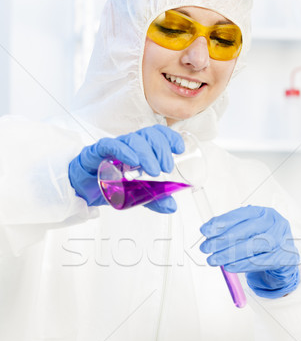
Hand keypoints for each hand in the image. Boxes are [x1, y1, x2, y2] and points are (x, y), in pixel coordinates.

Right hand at [68, 124, 184, 210]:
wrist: (81, 190)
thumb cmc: (108, 184)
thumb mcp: (136, 194)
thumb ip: (154, 199)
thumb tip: (171, 206)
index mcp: (139, 149)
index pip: (156, 134)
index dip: (169, 137)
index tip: (179, 148)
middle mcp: (127, 145)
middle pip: (147, 135)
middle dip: (161, 148)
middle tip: (167, 167)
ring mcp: (113, 148)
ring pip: (132, 140)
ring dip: (147, 154)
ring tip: (155, 171)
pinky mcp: (96, 153)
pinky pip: (110, 145)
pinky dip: (124, 151)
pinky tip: (133, 162)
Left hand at [199, 205, 299, 298]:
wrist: (282, 259)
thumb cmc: (261, 243)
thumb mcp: (246, 232)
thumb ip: (228, 229)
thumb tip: (207, 231)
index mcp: (263, 213)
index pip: (241, 215)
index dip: (221, 223)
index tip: (205, 231)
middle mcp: (275, 223)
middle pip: (247, 230)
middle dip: (223, 240)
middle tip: (206, 247)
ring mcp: (282, 240)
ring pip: (253, 246)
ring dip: (230, 254)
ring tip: (214, 259)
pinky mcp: (284, 257)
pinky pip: (260, 262)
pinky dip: (242, 265)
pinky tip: (229, 266)